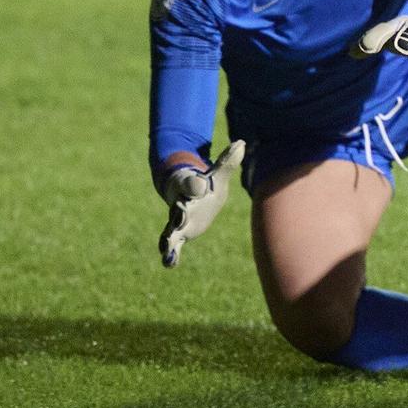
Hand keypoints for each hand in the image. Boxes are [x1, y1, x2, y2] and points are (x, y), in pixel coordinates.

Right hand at [158, 140, 244, 267]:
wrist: (192, 196)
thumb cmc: (206, 184)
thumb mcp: (217, 175)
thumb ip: (227, 161)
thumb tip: (242, 143)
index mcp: (190, 187)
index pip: (190, 185)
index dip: (195, 185)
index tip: (200, 186)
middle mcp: (181, 204)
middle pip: (178, 208)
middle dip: (179, 213)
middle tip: (179, 215)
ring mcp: (178, 220)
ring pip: (170, 229)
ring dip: (169, 238)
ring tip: (166, 247)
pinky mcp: (180, 233)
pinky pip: (173, 245)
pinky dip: (170, 255)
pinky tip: (169, 264)